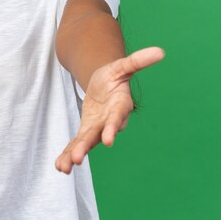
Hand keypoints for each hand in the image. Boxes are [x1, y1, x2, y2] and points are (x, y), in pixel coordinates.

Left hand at [54, 46, 164, 173]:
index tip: (107, 140)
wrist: (105, 83)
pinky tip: (60, 166)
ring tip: (64, 167)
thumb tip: (160, 51)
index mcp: (120, 107)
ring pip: (85, 143)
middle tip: (77, 158)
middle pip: (98, 135)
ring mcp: (97, 127)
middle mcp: (109, 121)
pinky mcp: (87, 130)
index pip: (117, 118)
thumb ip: (138, 61)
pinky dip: (68, 153)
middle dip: (86, 146)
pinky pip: (77, 143)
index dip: (113, 128)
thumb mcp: (122, 66)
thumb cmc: (115, 75)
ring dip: (75, 154)